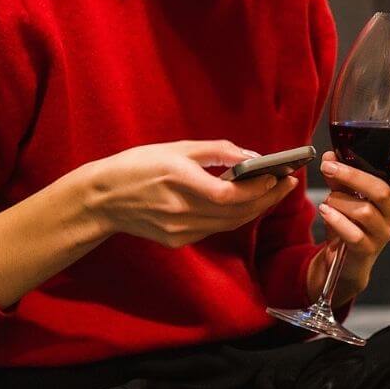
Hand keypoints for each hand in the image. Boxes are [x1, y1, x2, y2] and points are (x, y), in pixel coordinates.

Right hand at [89, 139, 298, 248]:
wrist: (102, 198)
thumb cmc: (137, 166)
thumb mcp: (174, 147)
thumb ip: (215, 150)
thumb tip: (251, 156)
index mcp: (177, 180)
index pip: (228, 194)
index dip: (257, 188)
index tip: (278, 175)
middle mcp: (179, 209)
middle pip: (235, 212)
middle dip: (266, 198)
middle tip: (287, 184)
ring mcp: (178, 230)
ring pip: (228, 224)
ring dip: (254, 209)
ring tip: (273, 192)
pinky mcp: (176, 240)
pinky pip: (214, 229)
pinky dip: (233, 217)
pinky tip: (245, 203)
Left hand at [305, 152, 389, 304]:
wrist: (342, 259)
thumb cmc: (348, 221)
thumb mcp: (344, 194)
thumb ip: (339, 176)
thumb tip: (330, 156)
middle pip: (383, 191)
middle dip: (352, 176)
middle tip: (329, 167)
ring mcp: (382, 233)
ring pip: (364, 211)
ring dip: (339, 201)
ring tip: (326, 202)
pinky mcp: (368, 249)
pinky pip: (354, 234)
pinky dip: (336, 220)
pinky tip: (326, 212)